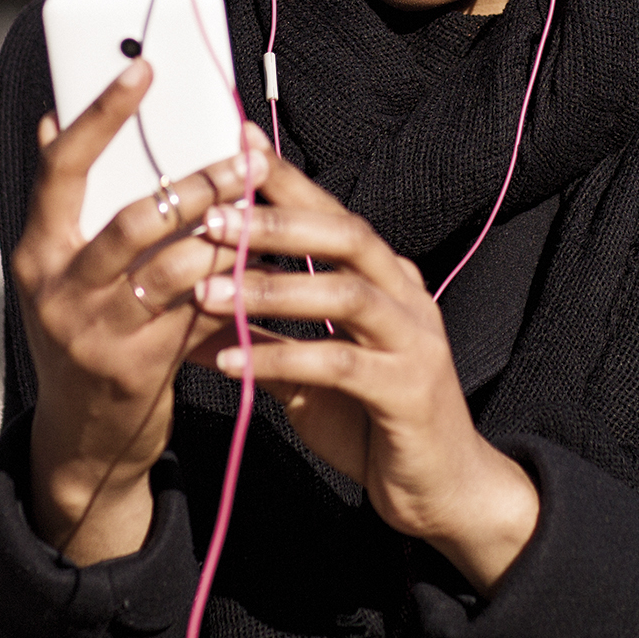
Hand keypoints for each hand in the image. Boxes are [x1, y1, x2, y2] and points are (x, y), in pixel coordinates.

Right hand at [11, 60, 266, 561]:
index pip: (62, 167)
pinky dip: (236, 288)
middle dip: (198, 184)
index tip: (144, 68)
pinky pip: (200, 314)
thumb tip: (50, 116)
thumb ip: (65, 202)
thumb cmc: (85, 328)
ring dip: (228, 237)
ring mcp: (96, 332)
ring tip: (263, 212)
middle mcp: (57, 289)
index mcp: (36, 249)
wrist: (83, 439)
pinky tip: (266, 269)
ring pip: (177, 267)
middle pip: (136, 218)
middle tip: (245, 158)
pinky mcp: (138, 370)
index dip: (101, 114)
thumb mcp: (60, 268)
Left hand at [195, 156, 541, 592]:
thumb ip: (268, 331)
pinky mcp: (409, 390)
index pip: (333, 214)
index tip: (239, 149)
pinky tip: (231, 362)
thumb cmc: (372, 421)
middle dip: (276, 223)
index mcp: (384, 278)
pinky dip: (284, 357)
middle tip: (211, 217)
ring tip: (205, 291)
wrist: (442, 489)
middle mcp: (405, 295)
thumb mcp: (310, 370)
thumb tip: (196, 306)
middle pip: (345, 236)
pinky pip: (341, 363)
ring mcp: (414, 340)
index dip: (288, 182)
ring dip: (272, 288)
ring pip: (345, 293)